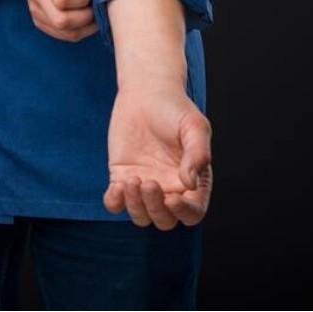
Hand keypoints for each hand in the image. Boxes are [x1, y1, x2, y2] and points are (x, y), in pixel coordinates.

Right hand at [22, 0, 97, 41]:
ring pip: (67, 33)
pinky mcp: (41, 23)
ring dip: (88, 25)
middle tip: (95, 1)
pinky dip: (82, 29)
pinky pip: (66, 36)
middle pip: (62, 20)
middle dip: (88, 15)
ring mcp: (37, 12)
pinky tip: (87, 16)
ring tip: (94, 9)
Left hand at [103, 85, 212, 229]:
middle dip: (156, 209)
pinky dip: (115, 203)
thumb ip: (198, 154)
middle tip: (149, 182)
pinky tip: (117, 186)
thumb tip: (190, 184)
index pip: (193, 212)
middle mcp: (169, 188)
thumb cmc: (175, 108)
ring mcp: (145, 184)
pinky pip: (116, 203)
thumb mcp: (194, 126)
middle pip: (165, 220)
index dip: (184, 212)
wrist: (146, 93)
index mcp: (192, 181)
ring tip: (133, 180)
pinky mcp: (122, 176)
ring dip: (136, 206)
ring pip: (141, 216)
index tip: (172, 197)